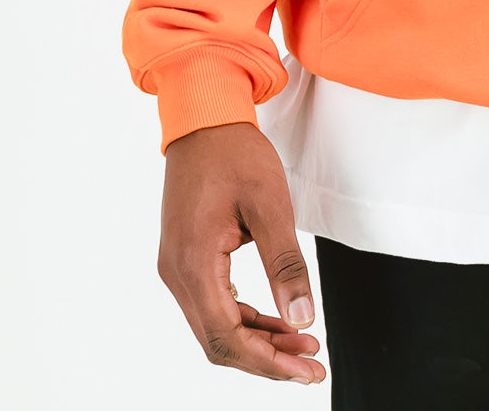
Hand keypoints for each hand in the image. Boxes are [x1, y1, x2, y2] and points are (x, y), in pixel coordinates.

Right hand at [159, 121, 325, 384]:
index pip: (226, 336)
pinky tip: (276, 319)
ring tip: (302, 343)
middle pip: (218, 341)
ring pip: (215, 326)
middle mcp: (177, 272)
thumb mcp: (270, 204)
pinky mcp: (186, 257)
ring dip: (258, 339)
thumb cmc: (234, 153)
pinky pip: (213, 303)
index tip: (305, 370)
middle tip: (310, 365)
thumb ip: (285, 264)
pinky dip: (245, 317)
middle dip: (266, 358)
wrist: (204, 118)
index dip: (268, 361)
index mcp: (194, 262)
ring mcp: (178, 266)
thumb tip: (301, 318)